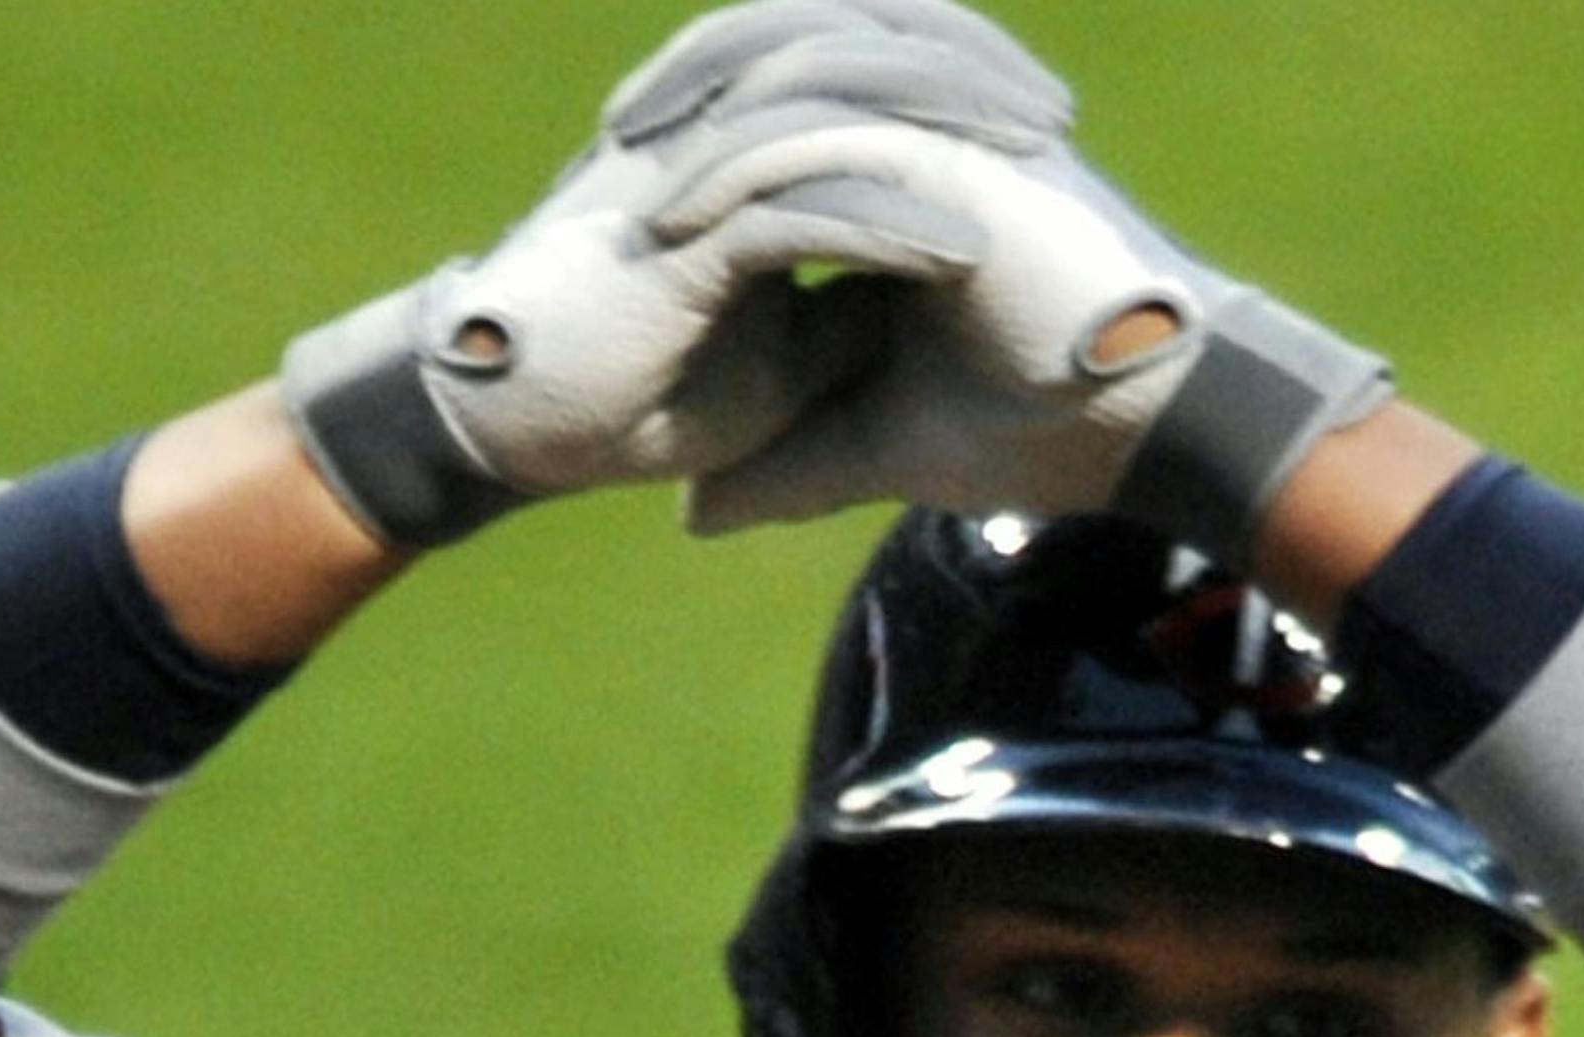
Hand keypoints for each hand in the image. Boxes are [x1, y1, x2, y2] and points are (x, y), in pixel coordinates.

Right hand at [280, 0, 1069, 546]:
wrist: (527, 424)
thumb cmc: (637, 392)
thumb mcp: (778, 360)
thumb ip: (848, 321)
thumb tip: (925, 312)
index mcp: (739, 151)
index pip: (859, 85)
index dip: (949, 95)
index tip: (1041, 138)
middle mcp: (717, 139)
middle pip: (857, 65)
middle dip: (965, 81)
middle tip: (1056, 119)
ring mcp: (697, 175)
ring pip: (837, 116)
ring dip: (942, 134)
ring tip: (1034, 162)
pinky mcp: (679, 235)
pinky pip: (800, 212)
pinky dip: (885, 230)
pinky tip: (960, 252)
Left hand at [657, 79, 1393, 564]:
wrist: (1158, 423)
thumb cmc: (1051, 428)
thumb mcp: (884, 447)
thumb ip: (791, 462)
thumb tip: (694, 514)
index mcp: (914, 179)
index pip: (788, 129)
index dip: (698, 156)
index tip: (618, 214)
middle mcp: (930, 132)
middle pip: (777, 70)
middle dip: (679, 103)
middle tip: (594, 158)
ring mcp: (947, 129)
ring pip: (793, 77)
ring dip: (696, 117)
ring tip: (617, 166)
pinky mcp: (959, 153)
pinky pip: (829, 132)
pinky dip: (749, 166)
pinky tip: (682, 214)